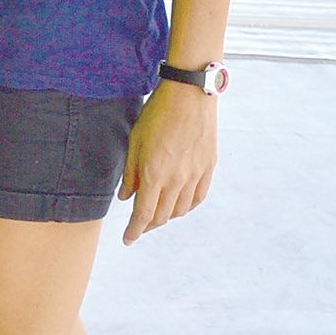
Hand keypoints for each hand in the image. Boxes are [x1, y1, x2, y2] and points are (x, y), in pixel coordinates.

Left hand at [118, 79, 217, 244]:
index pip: (143, 214)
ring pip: (180, 210)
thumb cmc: (157, 114)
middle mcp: (176, 180)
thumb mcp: (135, 141)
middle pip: (162, 215)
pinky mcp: (208, 168)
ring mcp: (195, 175)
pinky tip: (179, 204)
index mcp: (154, 174)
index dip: (134, 231)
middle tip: (139, 225)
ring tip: (157, 213)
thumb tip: (126, 198)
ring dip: (167, 216)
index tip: (128, 240)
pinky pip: (198, 198)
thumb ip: (130, 172)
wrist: (190, 95)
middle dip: (148, 225)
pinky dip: (186, 206)